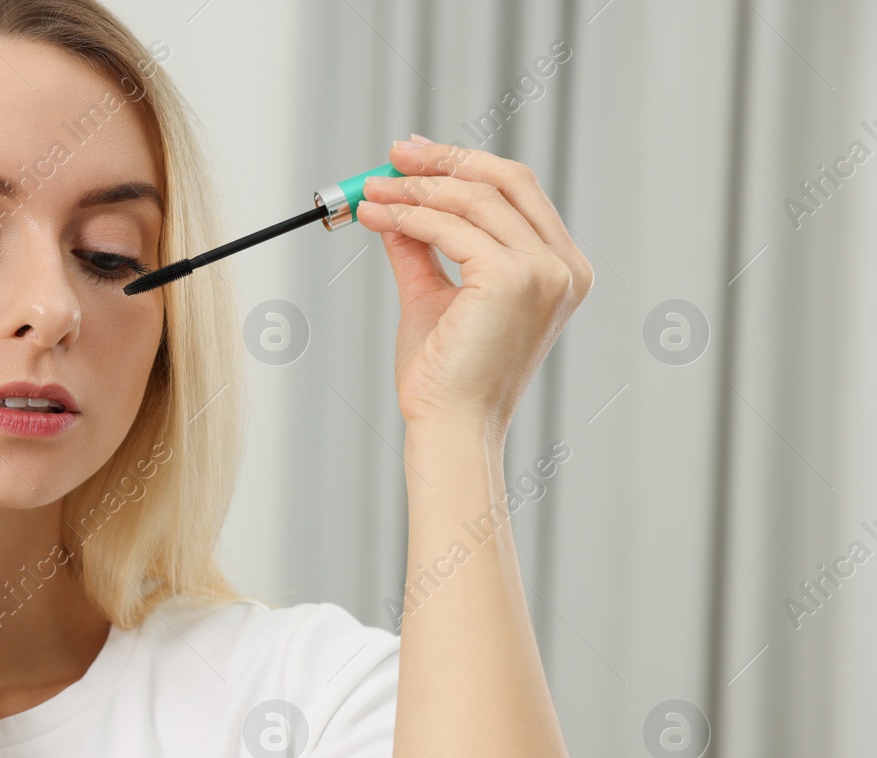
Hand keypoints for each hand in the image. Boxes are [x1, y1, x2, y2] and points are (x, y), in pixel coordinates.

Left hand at [354, 135, 593, 434]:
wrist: (449, 425)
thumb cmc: (446, 376)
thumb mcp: (434, 296)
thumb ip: (422, 248)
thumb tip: (395, 205)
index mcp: (560, 269)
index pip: (517, 192)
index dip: (465, 165)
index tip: (415, 156)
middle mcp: (563, 267)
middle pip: (506, 181)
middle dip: (445, 160)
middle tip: (394, 155)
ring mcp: (544, 271)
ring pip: (472, 201)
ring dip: (414, 190)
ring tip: (371, 193)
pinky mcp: (512, 279)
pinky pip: (451, 229)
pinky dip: (410, 217)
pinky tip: (378, 217)